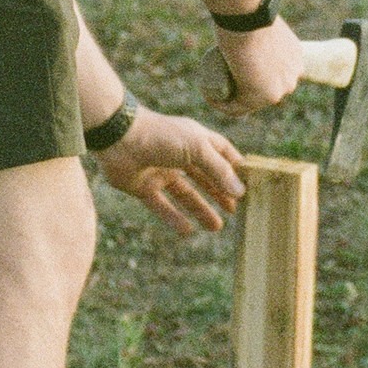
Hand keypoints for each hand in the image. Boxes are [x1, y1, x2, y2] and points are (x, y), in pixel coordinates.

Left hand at [94, 103, 243, 234]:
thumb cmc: (162, 136)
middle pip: (205, 177)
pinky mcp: (143, 187)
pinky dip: (174, 218)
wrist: (119, 138)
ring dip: (201, 209)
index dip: (234, 167)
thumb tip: (240, 192)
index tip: (249, 184)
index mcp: (195, 139)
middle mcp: (180, 155)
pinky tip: (188, 231)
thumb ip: (219, 171)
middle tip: (234, 211)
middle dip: (220, 193)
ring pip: (186, 194)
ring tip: (216, 227)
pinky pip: (162, 206)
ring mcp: (161, 171)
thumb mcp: (198, 149)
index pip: (222, 152)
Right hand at [215, 13, 307, 107]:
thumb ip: (261, 11)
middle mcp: (293, 77)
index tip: (234, 67)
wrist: (249, 19)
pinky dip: (222, 105)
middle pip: (263, 90)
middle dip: (242, 88)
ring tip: (213, 87)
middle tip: (220, 75)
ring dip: (230, 99)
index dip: (252, 75)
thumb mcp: (260, 16)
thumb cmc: (252, 12)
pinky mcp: (261, 98)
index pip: (273, 75)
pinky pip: (237, 107)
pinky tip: (210, 97)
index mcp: (296, 59)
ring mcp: (279, 90)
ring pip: (249, 102)